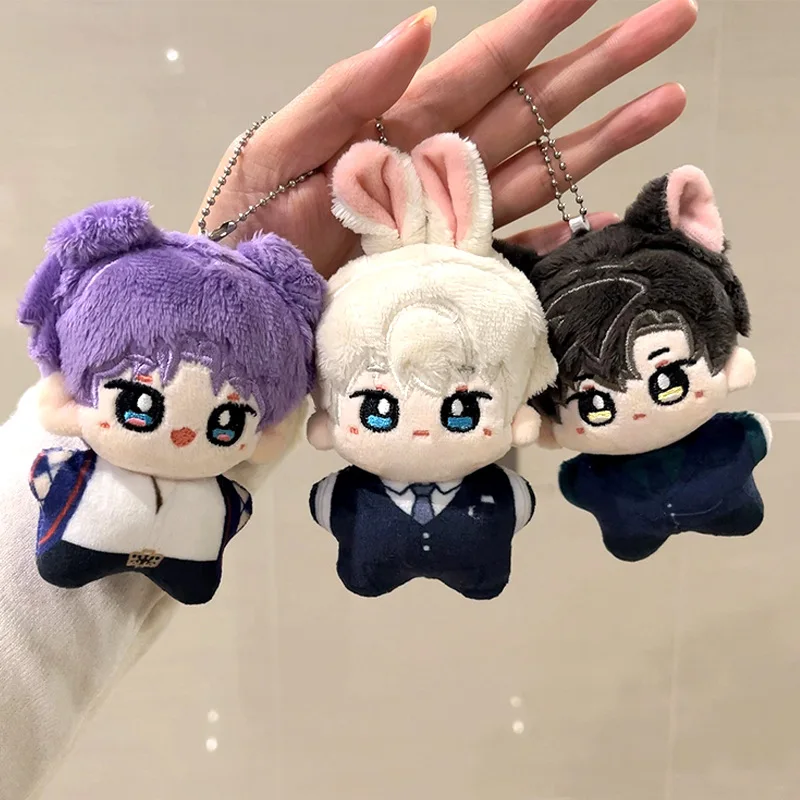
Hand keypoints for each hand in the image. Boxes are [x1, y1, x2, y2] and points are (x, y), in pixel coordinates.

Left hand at [197, 0, 696, 276]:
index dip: (537, 21)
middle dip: (601, 64)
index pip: (481, 63)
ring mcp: (451, 219)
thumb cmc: (247, 228)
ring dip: (604, 136)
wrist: (245, 307)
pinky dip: (563, 237)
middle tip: (674, 19)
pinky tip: (607, 217)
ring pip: (541, 168)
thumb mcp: (278, 149)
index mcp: (396, 126)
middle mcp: (437, 165)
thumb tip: (420, 26)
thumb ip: (345, 94)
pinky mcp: (452, 269)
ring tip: (668, 100)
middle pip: (532, 106)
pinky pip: (519, 248)